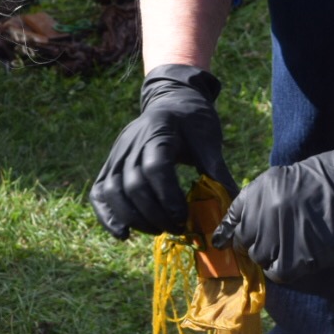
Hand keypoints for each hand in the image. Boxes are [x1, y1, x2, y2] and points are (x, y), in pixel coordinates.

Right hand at [90, 64, 237, 238]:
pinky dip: (108, 216)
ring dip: (133, 218)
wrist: (172, 100)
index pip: (155, 168)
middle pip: (132, 184)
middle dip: (154, 214)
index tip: (185, 218)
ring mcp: (116, 153)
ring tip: (156, 230)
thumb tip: (234, 206)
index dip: (169, 198)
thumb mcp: (209, 141)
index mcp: (158, 130)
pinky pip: (99, 192)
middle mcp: (130, 142)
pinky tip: (124, 233)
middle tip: (175, 228)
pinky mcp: (109, 164)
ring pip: (111, 191)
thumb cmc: (193, 121)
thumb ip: (218, 172)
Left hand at [212, 142, 333, 281]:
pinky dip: (285, 269)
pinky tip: (300, 256)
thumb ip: (256, 201)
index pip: (230, 225)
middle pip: (245, 244)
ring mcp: (276, 238)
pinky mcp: (297, 258)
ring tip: (295, 243)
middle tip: (280, 237)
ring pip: (261, 259)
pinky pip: (278, 273)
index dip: (235, 233)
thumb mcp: (281, 178)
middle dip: (257, 243)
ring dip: (273, 256)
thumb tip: (234, 230)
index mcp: (254, 195)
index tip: (232, 241)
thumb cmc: (325, 176)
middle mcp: (259, 217)